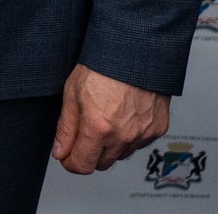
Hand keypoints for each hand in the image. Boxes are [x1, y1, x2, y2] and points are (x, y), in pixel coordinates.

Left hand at [51, 65, 168, 174]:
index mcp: (98, 128)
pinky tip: (123, 115)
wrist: (136, 51)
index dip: (70, 162)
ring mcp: (143, 134)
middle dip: (88, 153)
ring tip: (105, 117)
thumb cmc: (103, 66)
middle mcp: (123, 136)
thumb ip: (66, 128)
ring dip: (110, 145)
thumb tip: (60, 152)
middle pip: (101, 163)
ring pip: (120, 155)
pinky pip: (139, 144)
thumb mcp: (72, 93)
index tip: (66, 155)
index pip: (82, 166)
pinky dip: (129, 136)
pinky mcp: (157, 129)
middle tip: (84, 130)